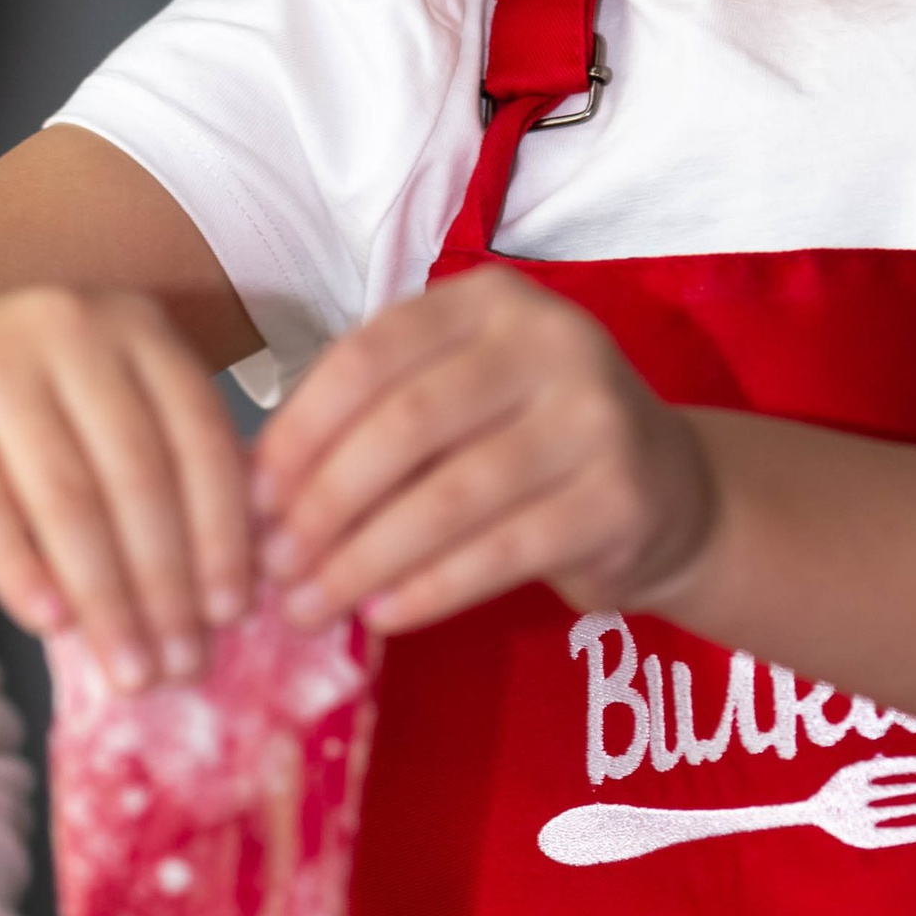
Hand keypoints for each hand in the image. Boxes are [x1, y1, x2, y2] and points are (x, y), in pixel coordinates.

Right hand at [0, 279, 251, 686]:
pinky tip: (49, 625)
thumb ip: (156, 469)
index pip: (199, 438)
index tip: (236, 615)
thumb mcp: (93, 408)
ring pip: (66, 496)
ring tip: (127, 669)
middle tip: (182, 668)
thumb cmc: (12, 404)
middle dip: (166, 585)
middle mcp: (71, 325)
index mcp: (136, 327)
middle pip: (136, 476)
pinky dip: (20, 569)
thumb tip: (220, 599)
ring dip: (104, 597)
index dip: (222, 531)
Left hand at [251, 266, 714, 637]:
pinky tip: (382, 615)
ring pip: (450, 498)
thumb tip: (250, 487)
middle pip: (406, 425)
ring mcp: (594, 419)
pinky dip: (430, 590)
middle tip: (272, 566)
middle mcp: (551, 342)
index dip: (301, 429)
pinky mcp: (618, 499)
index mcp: (490, 301)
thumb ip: (369, 418)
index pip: (372, 354)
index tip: (249, 498)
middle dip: (324, 503)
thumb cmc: (525, 439)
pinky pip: (500, 554)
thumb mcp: (456, 396)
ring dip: (364, 560)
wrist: (665, 490)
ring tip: (309, 606)